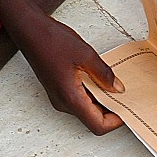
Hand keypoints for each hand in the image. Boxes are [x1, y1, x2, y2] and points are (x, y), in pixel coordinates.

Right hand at [17, 14, 124, 134]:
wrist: (29, 30)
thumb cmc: (52, 41)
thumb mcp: (86, 54)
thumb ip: (104, 74)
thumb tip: (118, 89)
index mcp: (71, 98)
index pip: (98, 125)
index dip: (115, 121)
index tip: (128, 109)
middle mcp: (63, 103)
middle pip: (92, 119)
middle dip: (111, 110)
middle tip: (126, 95)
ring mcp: (58, 97)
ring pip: (85, 108)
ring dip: (101, 99)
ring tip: (114, 83)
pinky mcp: (57, 89)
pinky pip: (78, 98)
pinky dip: (91, 92)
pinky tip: (98, 76)